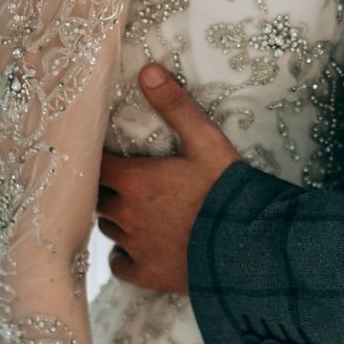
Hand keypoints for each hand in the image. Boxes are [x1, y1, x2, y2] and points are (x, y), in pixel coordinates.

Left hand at [96, 65, 239, 293]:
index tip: (105, 154)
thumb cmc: (226, 190)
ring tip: (132, 210)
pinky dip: (123, 255)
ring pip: (107, 229)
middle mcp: (125, 214)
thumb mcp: (205, 141)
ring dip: (115, 218)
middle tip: (120, 181)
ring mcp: (135, 247)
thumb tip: (147, 70)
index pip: (95, 165)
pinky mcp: (147, 274)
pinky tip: (137, 247)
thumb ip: (175, 105)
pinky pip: (119, 264)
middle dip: (104, 189)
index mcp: (133, 181)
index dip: (97, 158)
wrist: (248, 247)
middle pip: (96, 198)